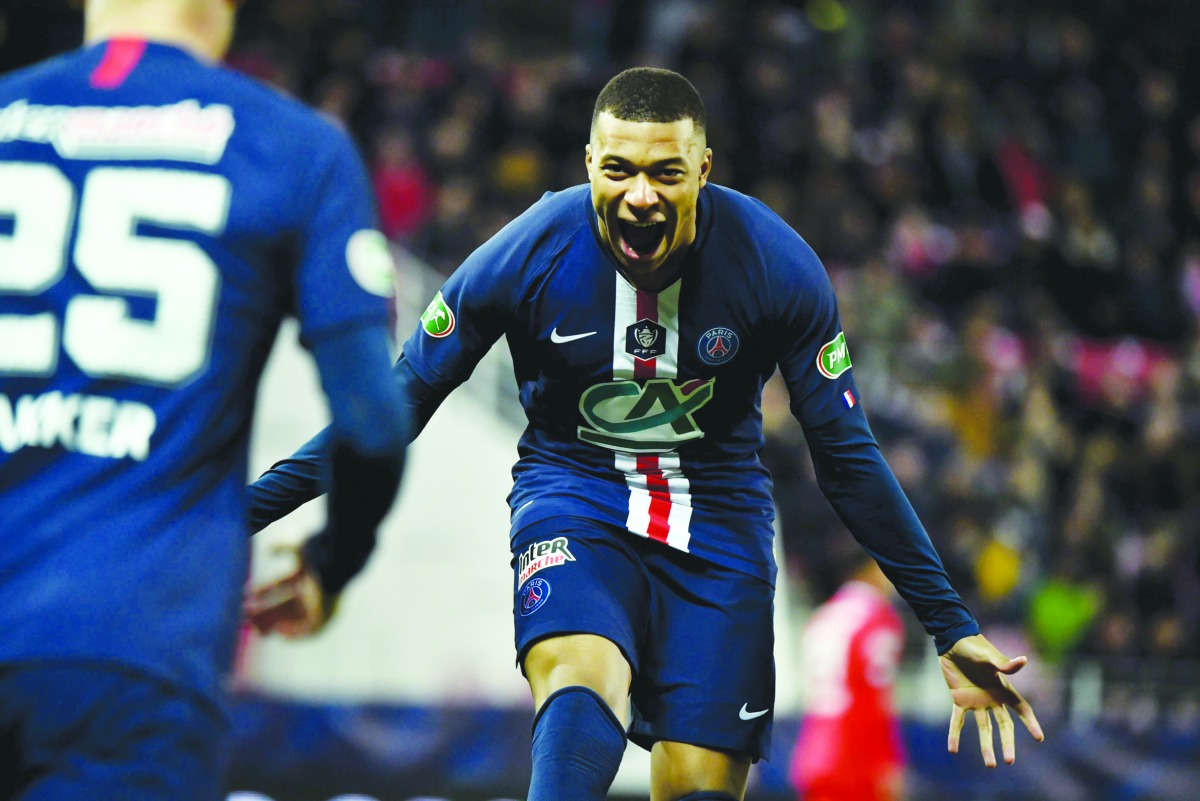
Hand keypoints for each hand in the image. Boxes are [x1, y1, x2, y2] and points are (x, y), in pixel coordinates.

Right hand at [245, 545, 336, 637]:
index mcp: (305, 574)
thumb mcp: (295, 546)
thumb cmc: (315, 554)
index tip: (246, 593)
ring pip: (292, 618)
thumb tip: (268, 550)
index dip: (264, 590)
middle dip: (263, 610)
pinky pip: (308, 631)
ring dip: (272, 622)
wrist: (334, 564)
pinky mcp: (325, 616)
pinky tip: (277, 632)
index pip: (281, 585)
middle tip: (244, 613)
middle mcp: (312, 590)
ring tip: (253, 624)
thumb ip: (281, 547)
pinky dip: (293, 633)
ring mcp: (319, 605)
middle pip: (284, 605)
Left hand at [939, 634, 1043, 766]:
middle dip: (1008, 743)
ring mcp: (976, 700)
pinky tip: (952, 749)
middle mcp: (992, 698)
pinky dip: (955, 734)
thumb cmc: (974, 646)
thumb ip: (1005, 664)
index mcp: (1003, 688)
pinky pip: (957, 720)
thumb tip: (1024, 660)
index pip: (1021, 708)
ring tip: (990, 765)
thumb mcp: (989, 656)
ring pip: (983, 728)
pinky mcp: (959, 699)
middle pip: (1003, 725)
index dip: (1030, 722)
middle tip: (1010, 761)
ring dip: (986, 746)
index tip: (1039, 738)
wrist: (952, 640)